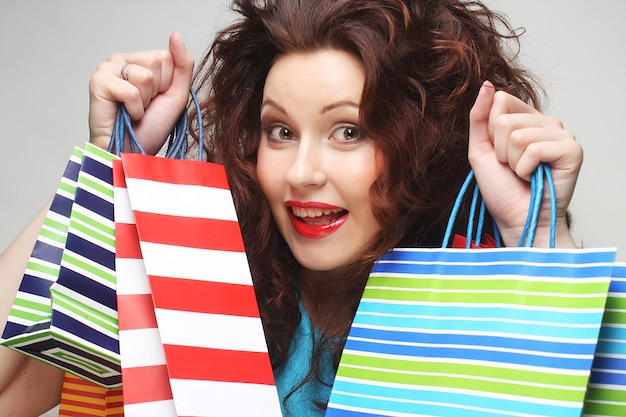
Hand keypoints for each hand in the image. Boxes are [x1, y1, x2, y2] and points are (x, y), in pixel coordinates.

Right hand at [88, 32, 193, 154]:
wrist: (132, 152)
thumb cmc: (151, 127)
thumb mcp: (176, 94)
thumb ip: (182, 65)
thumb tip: (176, 35)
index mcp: (141, 60)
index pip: (167, 56)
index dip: (168, 83)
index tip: (155, 99)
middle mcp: (122, 59)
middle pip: (157, 61)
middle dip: (156, 90)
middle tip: (143, 105)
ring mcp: (108, 68)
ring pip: (145, 75)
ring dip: (144, 101)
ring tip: (133, 110)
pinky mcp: (98, 81)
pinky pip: (131, 90)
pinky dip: (134, 109)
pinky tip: (125, 114)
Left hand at [468, 81, 582, 247]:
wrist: (517, 219)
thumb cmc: (502, 190)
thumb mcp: (480, 150)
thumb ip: (479, 117)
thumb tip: (488, 85)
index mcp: (527, 119)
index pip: (501, 101)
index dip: (491, 131)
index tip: (499, 153)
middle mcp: (547, 122)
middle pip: (505, 119)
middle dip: (500, 150)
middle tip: (512, 168)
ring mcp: (562, 134)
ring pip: (517, 134)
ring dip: (512, 162)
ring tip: (523, 174)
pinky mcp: (572, 149)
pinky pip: (534, 148)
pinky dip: (525, 169)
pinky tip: (534, 177)